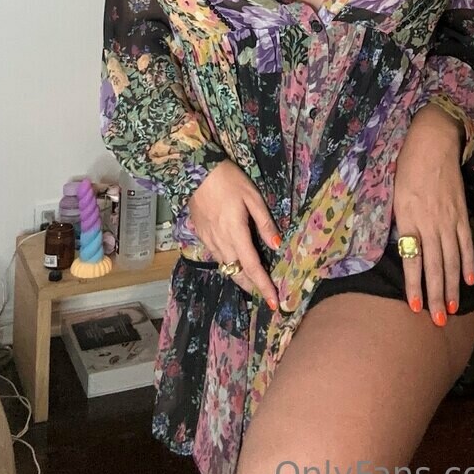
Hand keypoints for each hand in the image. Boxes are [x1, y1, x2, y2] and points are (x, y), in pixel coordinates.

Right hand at [187, 160, 281, 308]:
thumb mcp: (253, 197)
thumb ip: (265, 223)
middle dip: (252, 287)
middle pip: (237, 273)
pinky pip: (217, 256)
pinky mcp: (201, 235)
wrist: (196, 170)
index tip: (274, 303)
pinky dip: (228, 264)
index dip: (264, 286)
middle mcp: (221, 242)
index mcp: (236, 233)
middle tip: (265, 296)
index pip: (252, 267)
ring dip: (239, 277)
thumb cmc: (229, 180)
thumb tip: (277, 246)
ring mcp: (208, 240)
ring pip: (226, 267)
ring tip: (253, 282)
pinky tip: (235, 261)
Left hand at [393, 104, 473, 327]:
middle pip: (435, 266)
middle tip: (437, 322)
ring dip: (452, 286)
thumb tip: (399, 249)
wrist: (432, 142)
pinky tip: (469, 280)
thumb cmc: (406, 166)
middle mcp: (430, 223)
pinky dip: (468, 262)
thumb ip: (398, 222)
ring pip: (452, 260)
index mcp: (409, 218)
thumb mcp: (392, 194)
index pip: (412, 260)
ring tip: (452, 310)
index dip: (414, 285)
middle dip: (436, 296)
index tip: (415, 308)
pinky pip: (466, 242)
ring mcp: (449, 219)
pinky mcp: (461, 212)